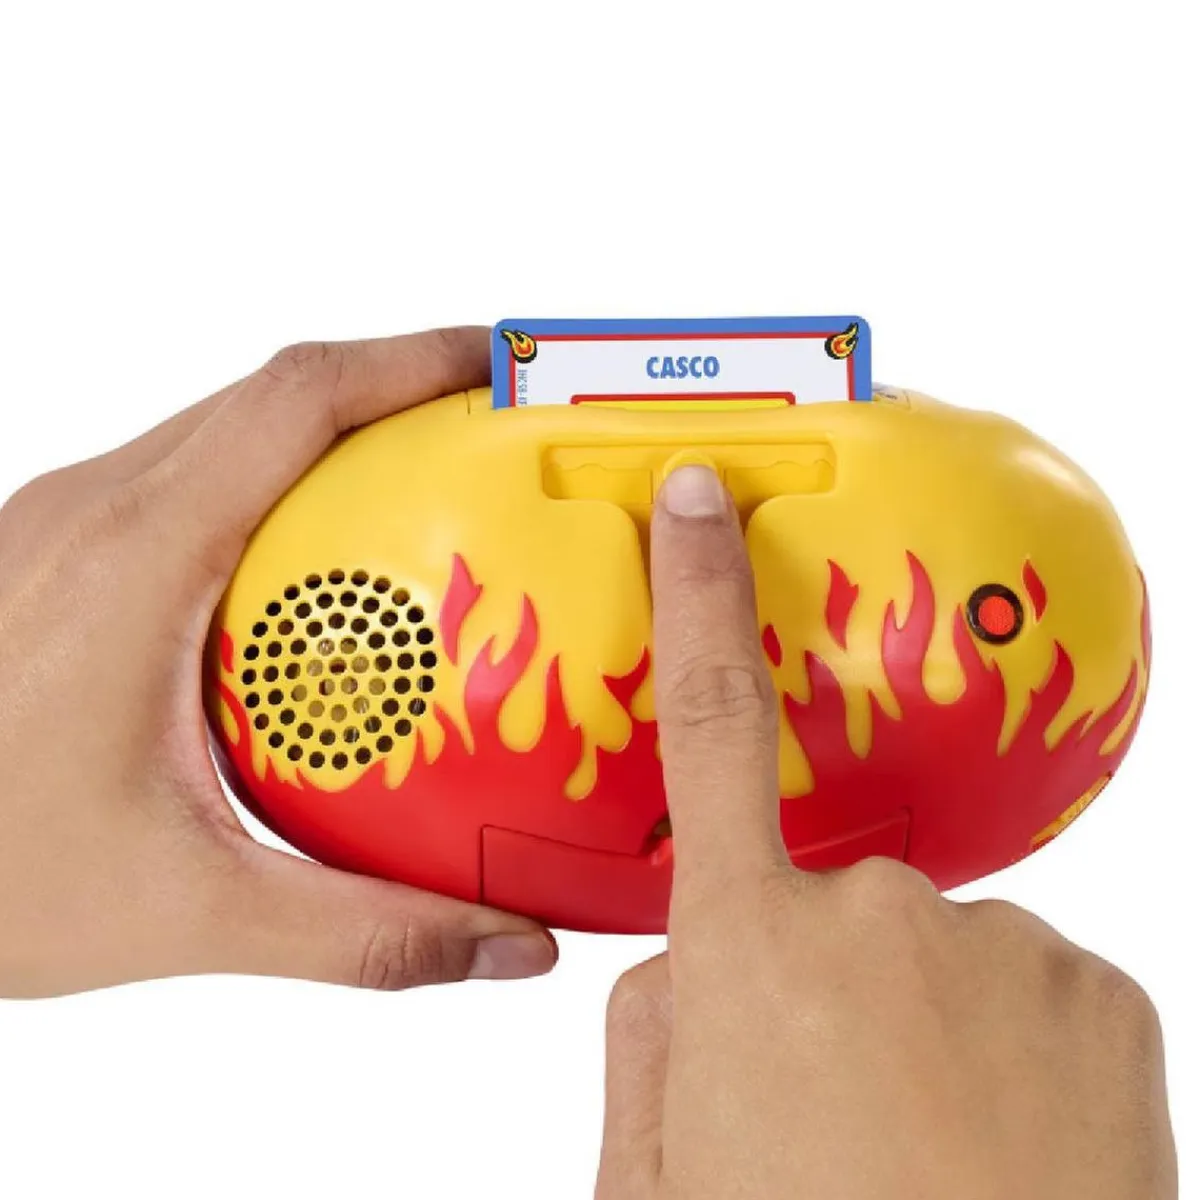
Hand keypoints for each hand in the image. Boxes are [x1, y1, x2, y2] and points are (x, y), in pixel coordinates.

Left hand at [0, 329, 556, 997]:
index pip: (299, 402)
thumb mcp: (189, 911)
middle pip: (274, 395)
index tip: (504, 366)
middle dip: (399, 384)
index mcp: (136, 559)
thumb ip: (364, 931)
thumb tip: (512, 945)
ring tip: (435, 481)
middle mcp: (96, 509)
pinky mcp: (58, 548)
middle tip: (499, 425)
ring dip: (337, 432)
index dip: (415, 361)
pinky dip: (280, 486)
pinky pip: (191, 478)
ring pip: (228, 429)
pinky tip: (323, 569)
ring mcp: (68, 520)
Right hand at [596, 465, 1175, 1198]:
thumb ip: (652, 1042)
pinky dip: (998, 1044)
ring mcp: (1004, 942)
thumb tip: (694, 970)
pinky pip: (1015, 980)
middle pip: (814, 903)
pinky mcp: (1104, 982)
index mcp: (747, 950)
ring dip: (906, 1024)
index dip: (697, 597)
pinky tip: (994, 1146)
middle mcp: (879, 914)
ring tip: (914, 1152)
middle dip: (803, 976)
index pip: (709, 726)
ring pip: (920, 949)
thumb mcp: (652, 1181)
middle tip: (818, 1117)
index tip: (701, 498)